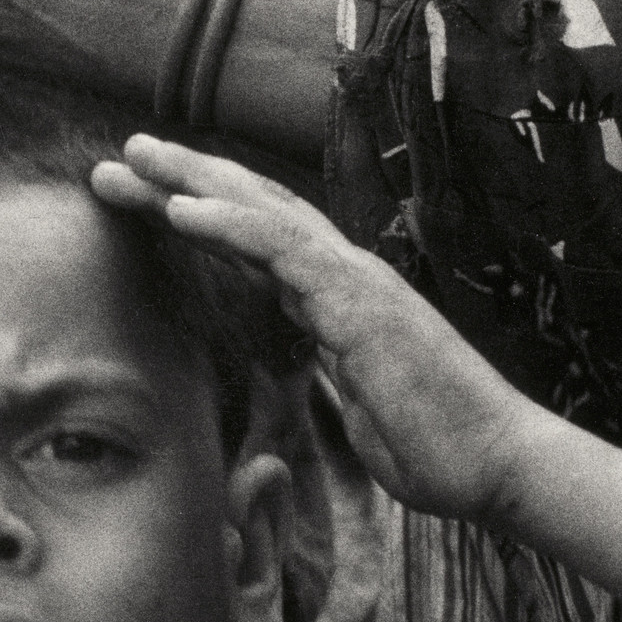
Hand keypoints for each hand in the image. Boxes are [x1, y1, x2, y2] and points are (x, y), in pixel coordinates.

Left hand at [91, 136, 535, 526]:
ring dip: (193, 182)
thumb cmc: (437, 450)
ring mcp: (356, 283)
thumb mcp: (362, 412)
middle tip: (122, 156)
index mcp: (341, 302)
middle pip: (254, 210)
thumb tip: (309, 379)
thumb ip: (332, 381)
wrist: (498, 465)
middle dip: (186, 180)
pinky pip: (284, 249)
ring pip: (262, 212)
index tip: (146, 202)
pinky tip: (181, 208)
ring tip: (134, 157)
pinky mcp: (360, 304)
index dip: (205, 217)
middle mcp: (347, 278)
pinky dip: (230, 223)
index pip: (262, 244)